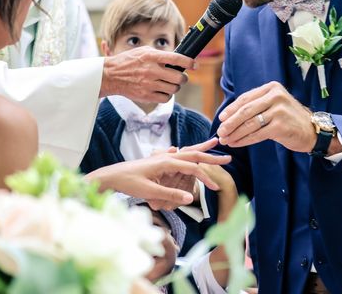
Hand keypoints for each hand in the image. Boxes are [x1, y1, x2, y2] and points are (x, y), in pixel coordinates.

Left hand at [85, 138, 230, 209]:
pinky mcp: (161, 160)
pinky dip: (191, 152)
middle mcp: (168, 156)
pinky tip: (193, 149)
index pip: (193, 168)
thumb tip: (191, 199)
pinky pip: (180, 155)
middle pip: (195, 153)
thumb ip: (171, 195)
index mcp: (167, 162)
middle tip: (229, 156)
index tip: (215, 187)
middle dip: (212, 155)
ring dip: (203, 148)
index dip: (206, 178)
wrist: (112, 175)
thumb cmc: (129, 183)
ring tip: (215, 142)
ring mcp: (164, 157)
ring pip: (189, 150)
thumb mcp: (149, 192)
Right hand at [99, 46, 194, 102]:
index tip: (195, 65)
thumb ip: (160, 55)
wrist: (110, 76)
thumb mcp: (143, 51)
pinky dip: (167, 95)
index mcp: (151, 57)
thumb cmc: (128, 61)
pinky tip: (162, 90)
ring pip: (174, 89)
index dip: (189, 62)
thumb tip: (178, 58)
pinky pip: (165, 98)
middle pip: (179, 78)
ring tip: (170, 83)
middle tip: (181, 77)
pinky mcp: (146, 96)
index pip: (176, 59)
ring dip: (176, 87)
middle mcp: (151, 70)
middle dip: (183, 78)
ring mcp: (148, 84)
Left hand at [217, 81, 315, 151]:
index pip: (246, 98)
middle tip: (220, 132)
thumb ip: (256, 105)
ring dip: (235, 133)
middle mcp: (276, 96)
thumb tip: (227, 116)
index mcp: (272, 88)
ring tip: (225, 140)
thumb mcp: (274, 105)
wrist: (311, 130)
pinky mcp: (281, 126)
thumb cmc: (288, 118)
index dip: (232, 109)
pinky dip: (244, 140)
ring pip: (250, 123)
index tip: (221, 119)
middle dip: (230, 123)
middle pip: (246, 110)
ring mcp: (279, 111)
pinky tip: (236, 144)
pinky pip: (257, 134)